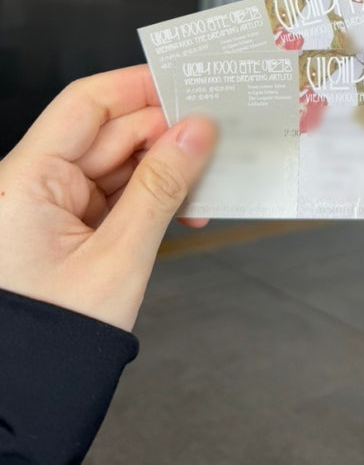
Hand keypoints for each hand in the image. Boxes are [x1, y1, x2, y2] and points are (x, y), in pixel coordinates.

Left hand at [0, 66, 216, 330]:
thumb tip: (197, 130)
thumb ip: (162, 185)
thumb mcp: (120, 256)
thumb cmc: (55, 337)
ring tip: (208, 181)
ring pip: (118, 163)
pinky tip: (185, 205)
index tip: (188, 81)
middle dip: (166, 134)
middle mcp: (31, 184)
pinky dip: (152, 196)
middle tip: (218, 135)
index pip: (86, 104)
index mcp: (25, 180)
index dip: (139, 86)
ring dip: (165, 169)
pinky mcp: (66, 228)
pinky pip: (116, 194)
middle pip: (109, 133)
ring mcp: (48, 207)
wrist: (26, 400)